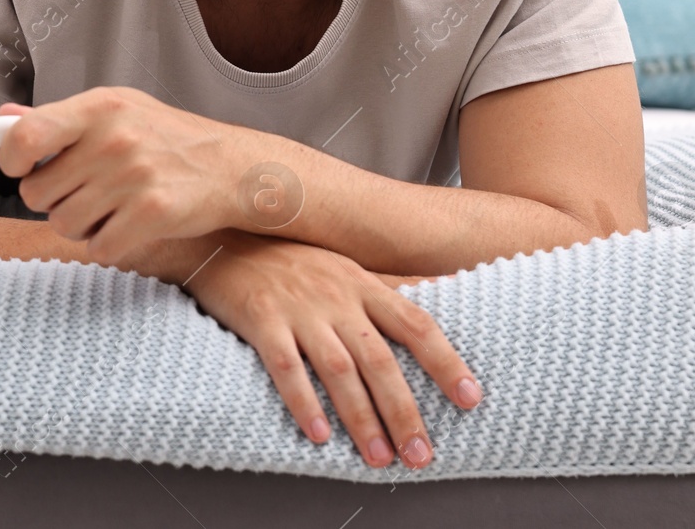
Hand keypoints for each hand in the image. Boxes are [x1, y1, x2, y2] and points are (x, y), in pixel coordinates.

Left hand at [0, 87, 256, 263]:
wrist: (232, 167)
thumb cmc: (167, 138)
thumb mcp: (117, 111)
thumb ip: (59, 117)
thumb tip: (5, 116)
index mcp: (100, 107)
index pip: (26, 135)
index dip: (11, 159)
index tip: (21, 166)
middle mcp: (113, 138)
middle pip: (37, 193)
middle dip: (53, 199)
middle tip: (83, 190)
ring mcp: (133, 176)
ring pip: (63, 224)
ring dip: (80, 225)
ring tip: (110, 206)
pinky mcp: (152, 213)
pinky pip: (97, 248)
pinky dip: (107, 244)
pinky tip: (128, 225)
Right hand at [185, 231, 482, 467]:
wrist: (222, 236)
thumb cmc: (288, 257)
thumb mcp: (343, 266)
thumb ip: (386, 288)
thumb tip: (438, 303)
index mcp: (362, 283)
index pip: (416, 324)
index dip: (447, 362)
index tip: (472, 398)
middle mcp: (336, 295)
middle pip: (380, 359)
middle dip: (404, 411)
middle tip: (420, 455)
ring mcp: (299, 307)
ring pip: (339, 370)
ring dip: (362, 418)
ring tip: (379, 457)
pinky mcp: (261, 318)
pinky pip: (286, 366)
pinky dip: (304, 401)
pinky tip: (319, 434)